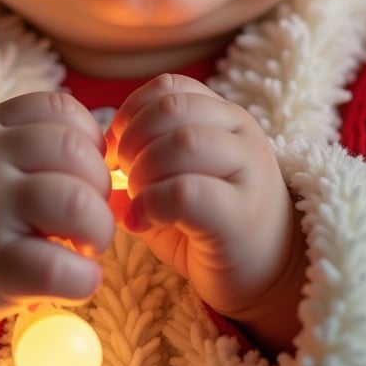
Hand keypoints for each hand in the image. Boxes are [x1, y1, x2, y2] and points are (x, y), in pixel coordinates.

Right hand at [0, 92, 114, 361]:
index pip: (61, 108)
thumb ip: (40, 141)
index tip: (83, 170)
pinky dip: (86, 277)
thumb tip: (115, 156)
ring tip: (87, 244)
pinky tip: (82, 279)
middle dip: (100, 184)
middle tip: (89, 213)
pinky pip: (60, 267)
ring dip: (100, 227)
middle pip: (75, 150)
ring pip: (76, 201)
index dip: (89, 139)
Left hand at [107, 74, 304, 351]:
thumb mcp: (176, 181)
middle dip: (133, 140)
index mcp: (225, 117)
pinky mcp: (243, 216)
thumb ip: (142, 161)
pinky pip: (187, 192)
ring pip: (184, 142)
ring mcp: (249, 171)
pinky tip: (141, 222)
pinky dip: (152, 203)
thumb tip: (97, 160)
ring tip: (136, 199)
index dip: (132, 113)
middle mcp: (242, 134)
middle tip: (123, 176)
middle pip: (173, 108)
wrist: (269, 278)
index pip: (170, 87)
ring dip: (143, 171)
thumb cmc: (210, 227)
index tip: (116, 149)